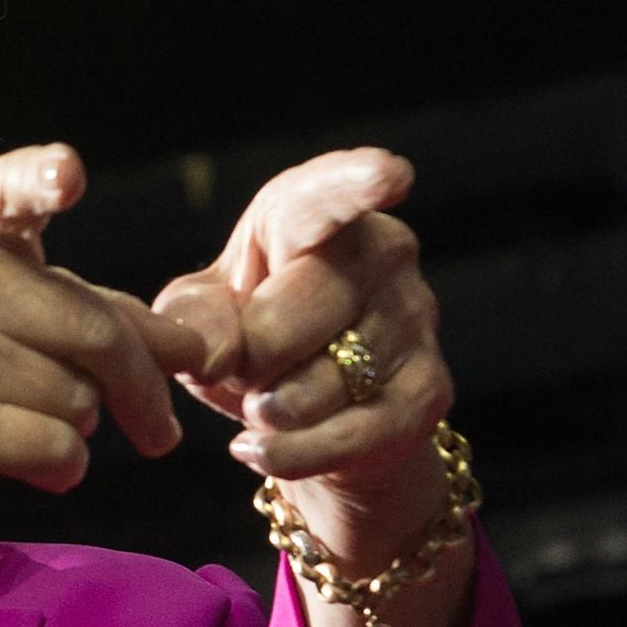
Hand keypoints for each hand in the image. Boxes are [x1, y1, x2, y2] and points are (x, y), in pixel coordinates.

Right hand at [0, 142, 201, 522]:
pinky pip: (54, 447)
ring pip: (79, 399)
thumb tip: (197, 347)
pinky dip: (62, 468)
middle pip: (96, 332)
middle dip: (143, 390)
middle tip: (160, 431)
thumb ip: (95, 311)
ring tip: (29, 421)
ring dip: (81, 428)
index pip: (6, 191)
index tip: (69, 174)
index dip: (40, 180)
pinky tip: (30, 462)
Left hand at [155, 147, 451, 568]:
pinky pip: (357, 433)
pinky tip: (257, 449)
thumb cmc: (252, 342)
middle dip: (255, 354)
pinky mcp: (430, 390)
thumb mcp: (206, 320)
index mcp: (316, 218)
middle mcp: (382, 252)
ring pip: (329, 379)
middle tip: (241, 368)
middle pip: (305, 306)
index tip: (384, 174)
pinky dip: (295, 452)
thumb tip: (215, 355)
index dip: (354, 182)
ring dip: (274, 410)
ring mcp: (415, 319)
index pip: (329, 196)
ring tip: (260, 406)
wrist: (311, 420)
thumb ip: (196, 321)